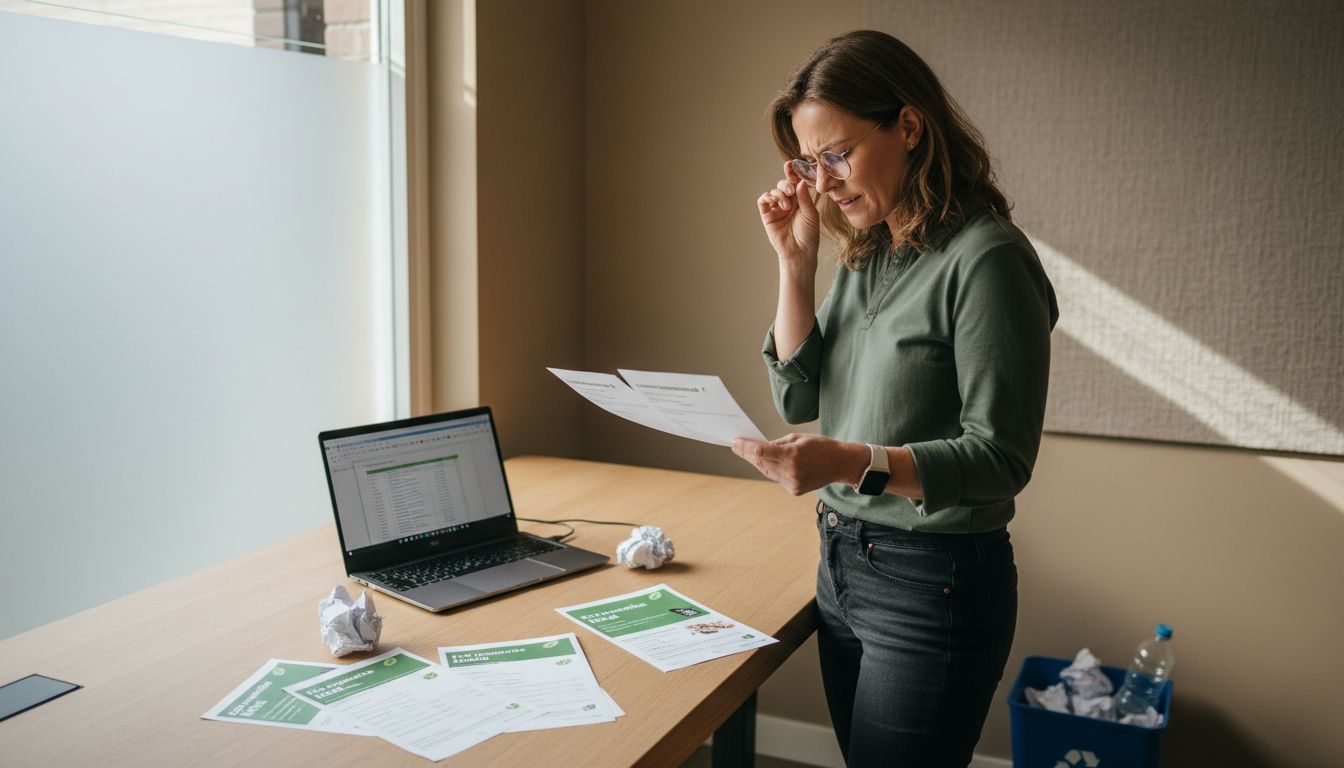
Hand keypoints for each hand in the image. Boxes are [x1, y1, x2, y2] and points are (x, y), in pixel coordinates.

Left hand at [731, 433, 866, 495]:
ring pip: (767, 472)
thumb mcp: (798, 438)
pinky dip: (770, 470)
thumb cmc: (822, 446)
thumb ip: (778, 443)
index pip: (760, 451)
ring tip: (748, 453)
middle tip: (737, 446)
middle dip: (747, 454)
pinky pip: (776, 478)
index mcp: (792, 455)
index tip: (734, 442)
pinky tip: (766, 463)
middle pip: (760, 463)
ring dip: (757, 462)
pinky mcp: (794, 490)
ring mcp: (792, 483)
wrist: (841, 464)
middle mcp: (790, 471)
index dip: (745, 447)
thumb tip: (760, 448)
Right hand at [757, 162, 819, 270]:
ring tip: (787, 205)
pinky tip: (774, 201)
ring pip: (774, 191)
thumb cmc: (808, 235)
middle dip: (786, 184)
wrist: (799, 252)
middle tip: (791, 191)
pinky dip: (767, 197)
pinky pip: (763, 200)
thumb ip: (804, 197)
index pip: (796, 182)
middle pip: (784, 184)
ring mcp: (777, 208)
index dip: (793, 173)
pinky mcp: (767, 215)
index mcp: (801, 200)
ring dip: (779, 193)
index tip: (791, 165)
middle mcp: (788, 202)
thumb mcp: (811, 214)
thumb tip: (800, 181)